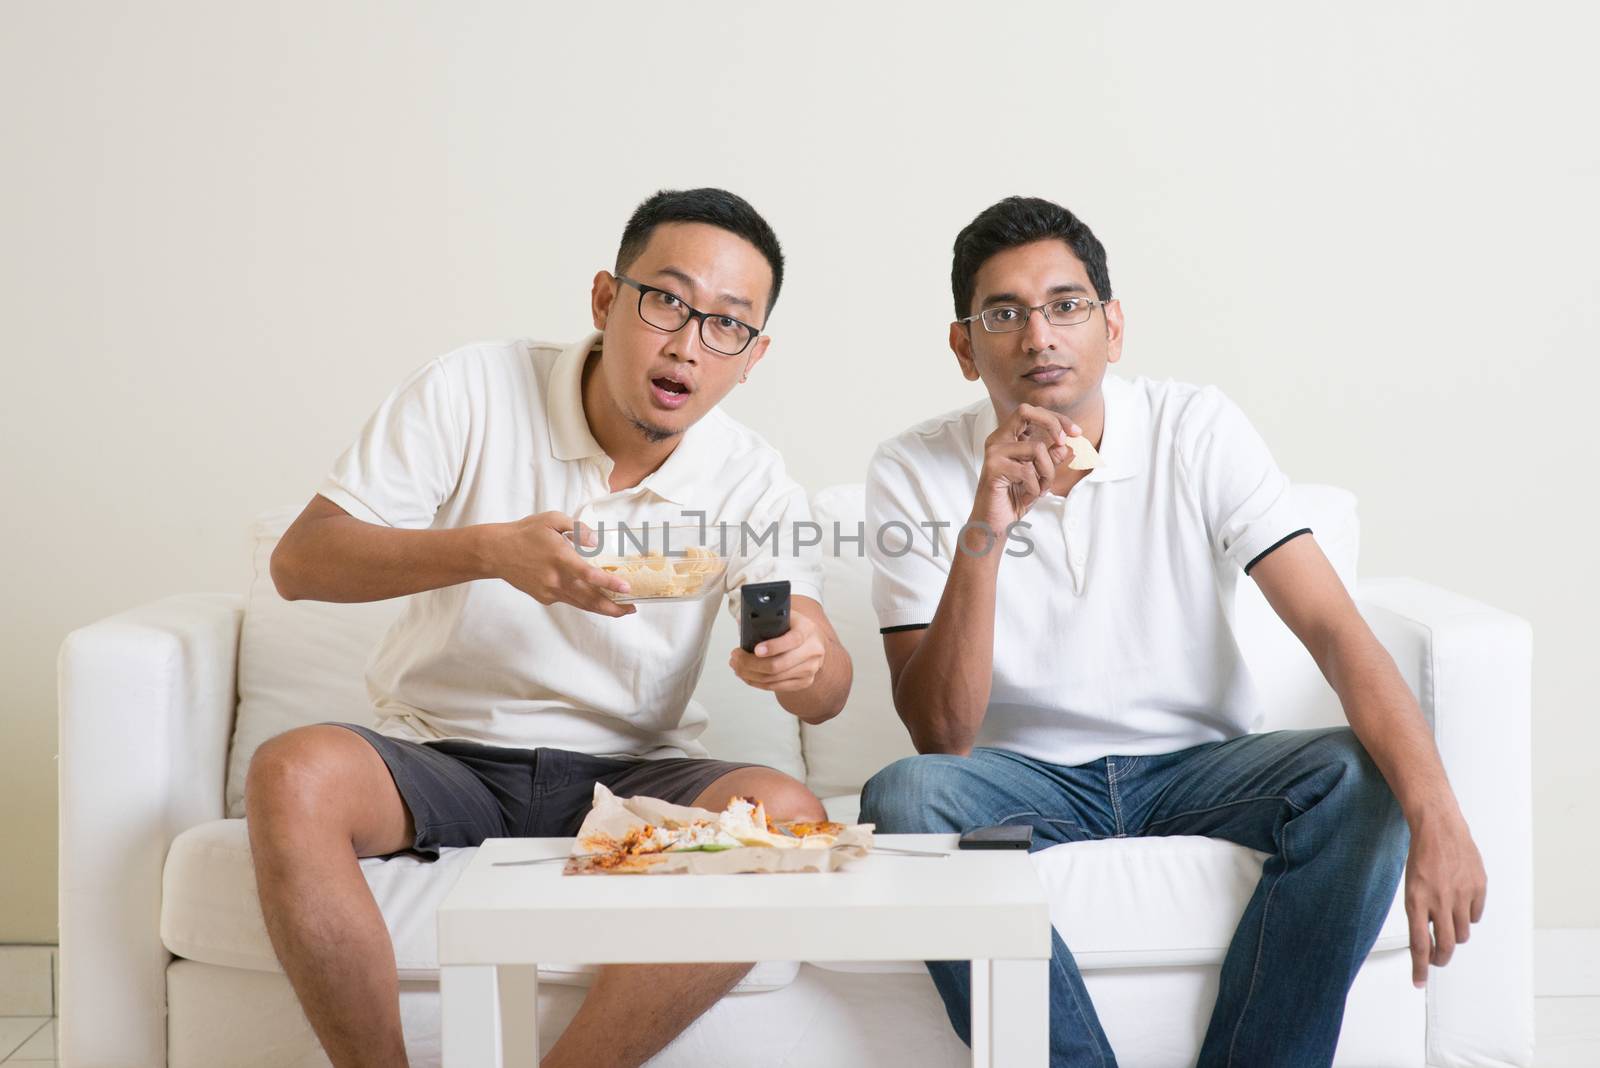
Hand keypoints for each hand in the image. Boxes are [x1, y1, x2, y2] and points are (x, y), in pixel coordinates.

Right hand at [487, 511, 635, 617]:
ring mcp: (549, 591)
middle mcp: (556, 578)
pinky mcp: (544, 597)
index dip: (609, 583)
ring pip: (581, 604)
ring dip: (603, 608)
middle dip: (613, 607)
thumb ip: (577, 528)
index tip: (626, 588)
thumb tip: (596, 541)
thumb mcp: (552, 519)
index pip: (589, 575)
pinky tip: (595, 598)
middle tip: (632, 608)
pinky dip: (583, 601)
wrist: (496, 552)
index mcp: (560, 557)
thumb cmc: (525, 533)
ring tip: (621, 609)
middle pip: (589, 599)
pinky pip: (568, 599)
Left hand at [729, 607, 825, 693]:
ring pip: (774, 678)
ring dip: (749, 674)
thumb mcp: (786, 616)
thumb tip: (741, 621)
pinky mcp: (805, 681)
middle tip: (736, 657)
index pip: (793, 640)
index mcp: (807, 629)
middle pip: (779, 665)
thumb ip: (767, 617)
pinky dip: (757, 682)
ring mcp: (810, 668)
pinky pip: (776, 686)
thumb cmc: (795, 627)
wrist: (813, 640)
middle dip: (750, 663)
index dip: (773, 647)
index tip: (756, 650)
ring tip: (737, 666)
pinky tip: (747, 675)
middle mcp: (812, 650)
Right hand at [972, 402, 1082, 530]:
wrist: (993, 524)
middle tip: (1064, 442)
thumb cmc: (1014, 499)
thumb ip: (1050, 458)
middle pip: (1026, 411)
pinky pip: (1028, 471)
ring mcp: (993, 453)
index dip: (1057, 419)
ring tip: (1040, 488)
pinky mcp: (993, 468)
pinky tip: (1027, 496)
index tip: (1076, 433)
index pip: (1032, 412)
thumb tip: (1067, 445)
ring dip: (1047, 472)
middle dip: (1053, 424)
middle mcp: (997, 440)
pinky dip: (1035, 487)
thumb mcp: (1039, 476)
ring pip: (1037, 448)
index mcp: (1007, 438)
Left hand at [1403, 808, 1486, 986]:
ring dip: (1455, 935)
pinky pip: (1476, 916)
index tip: (1418, 982)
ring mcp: (1461, 894)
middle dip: (1440, 959)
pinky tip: (1462, 904)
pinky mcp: (1478, 888)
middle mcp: (1439, 900)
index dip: (1419, 967)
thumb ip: (1420, 911)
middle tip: (1437, 960)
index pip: (1419, 944)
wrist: (1439, 827)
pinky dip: (1469, 916)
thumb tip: (1429, 938)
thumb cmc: (1422, 854)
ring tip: (1448, 923)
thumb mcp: (1411, 886)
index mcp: (1416, 900)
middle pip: (1445, 945)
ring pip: (1463, 934)